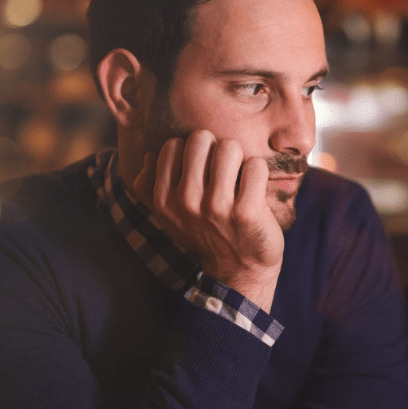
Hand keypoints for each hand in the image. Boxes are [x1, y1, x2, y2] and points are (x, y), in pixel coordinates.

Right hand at [132, 131, 283, 310]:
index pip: (173, 145)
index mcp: (163, 199)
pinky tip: (255, 190)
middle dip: (216, 149)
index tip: (202, 172)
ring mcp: (217, 207)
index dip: (192, 153)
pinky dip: (259, 173)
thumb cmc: (206, 235)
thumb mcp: (169, 217)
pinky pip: (255, 165)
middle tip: (224, 172)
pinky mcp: (247, 211)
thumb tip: (148, 156)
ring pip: (229, 147)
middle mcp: (186, 201)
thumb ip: (150, 187)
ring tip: (239, 180)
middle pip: (201, 138)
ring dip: (239, 159)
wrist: (239, 270)